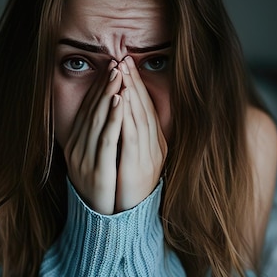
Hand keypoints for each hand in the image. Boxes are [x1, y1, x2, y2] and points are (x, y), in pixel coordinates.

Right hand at [64, 60, 123, 214]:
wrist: (98, 221)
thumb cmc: (100, 188)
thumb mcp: (93, 161)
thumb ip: (96, 138)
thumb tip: (105, 115)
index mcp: (76, 144)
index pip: (87, 109)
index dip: (99, 88)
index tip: (110, 67)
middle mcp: (77, 148)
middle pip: (92, 110)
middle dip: (104, 85)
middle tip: (116, 63)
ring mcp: (84, 159)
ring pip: (97, 120)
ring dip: (108, 95)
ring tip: (118, 74)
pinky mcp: (97, 169)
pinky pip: (106, 139)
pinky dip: (112, 118)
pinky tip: (120, 101)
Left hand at [115, 56, 166, 211]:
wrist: (131, 218)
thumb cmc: (130, 187)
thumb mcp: (134, 159)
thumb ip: (132, 137)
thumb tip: (125, 113)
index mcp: (155, 143)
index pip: (147, 107)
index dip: (138, 84)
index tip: (128, 64)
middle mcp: (155, 146)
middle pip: (145, 108)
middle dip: (135, 82)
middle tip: (125, 59)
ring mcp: (148, 156)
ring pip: (140, 117)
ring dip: (132, 92)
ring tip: (124, 71)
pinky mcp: (137, 166)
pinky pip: (132, 136)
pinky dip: (127, 115)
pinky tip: (121, 99)